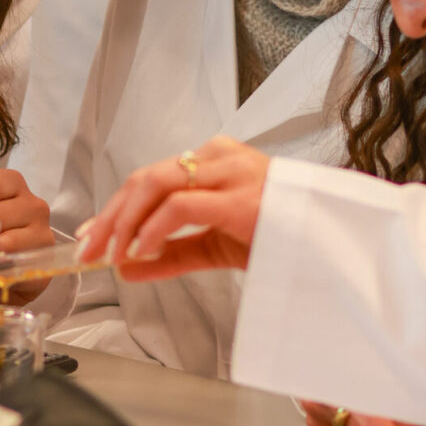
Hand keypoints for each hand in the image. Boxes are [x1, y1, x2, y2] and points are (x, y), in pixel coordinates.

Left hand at [77, 136, 268, 280]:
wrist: (335, 240)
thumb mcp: (216, 245)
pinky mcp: (241, 198)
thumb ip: (172, 253)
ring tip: (112, 252)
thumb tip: (127, 268)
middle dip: (110, 215)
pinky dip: (153, 228)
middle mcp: (219, 157)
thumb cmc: (283, 234)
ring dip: (125, 221)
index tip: (91, 235)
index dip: (114, 207)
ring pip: (156, 184)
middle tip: (89, 247)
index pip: (150, 178)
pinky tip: (143, 248)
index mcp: (214, 160)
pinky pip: (182, 205)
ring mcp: (231, 173)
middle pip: (145, 178)